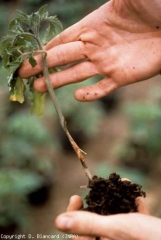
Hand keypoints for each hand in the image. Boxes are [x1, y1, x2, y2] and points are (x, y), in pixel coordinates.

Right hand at [19, 0, 160, 100]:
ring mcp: (107, 63)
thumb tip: (94, 6)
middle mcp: (96, 46)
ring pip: (77, 74)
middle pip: (63, 58)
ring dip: (58, 81)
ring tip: (39, 88)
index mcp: (93, 26)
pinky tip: (77, 96)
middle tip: (24, 74)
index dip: (44, 48)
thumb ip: (109, 1)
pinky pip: (102, 88)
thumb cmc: (156, 8)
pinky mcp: (121, 77)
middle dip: (43, 66)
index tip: (28, 57)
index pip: (62, 39)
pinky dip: (90, 94)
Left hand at [55, 195, 160, 239]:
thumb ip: (88, 225)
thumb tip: (59, 221)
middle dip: (98, 200)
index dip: (73, 214)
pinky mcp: (140, 232)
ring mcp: (128, 237)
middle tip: (97, 186)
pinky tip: (133, 189)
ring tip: (117, 182)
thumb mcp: (115, 228)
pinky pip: (131, 215)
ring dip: (116, 198)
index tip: (76, 197)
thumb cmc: (147, 239)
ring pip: (115, 216)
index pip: (78, 235)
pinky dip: (131, 202)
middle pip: (97, 222)